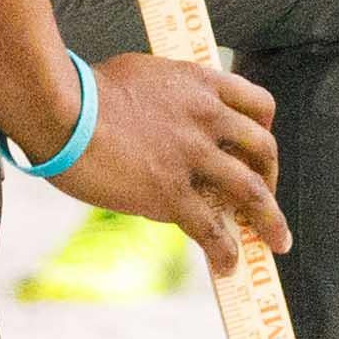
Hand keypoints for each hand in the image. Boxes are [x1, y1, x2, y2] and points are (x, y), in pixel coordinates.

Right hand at [57, 50, 288, 270]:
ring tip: (278, 242)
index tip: (260, 147)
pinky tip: (229, 265)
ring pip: (251, 190)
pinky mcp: (169, 192)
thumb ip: (166, 94)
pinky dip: (225, 249)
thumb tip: (164, 112)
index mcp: (202, 84)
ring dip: (270, 219)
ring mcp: (192, 155)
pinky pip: (209, 226)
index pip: (257, 105)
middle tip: (268, 197)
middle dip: (272, 177)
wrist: (60, 109)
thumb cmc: (83, 89)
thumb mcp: (142, 74)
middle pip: (263, 149)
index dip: (264, 130)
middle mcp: (208, 117)